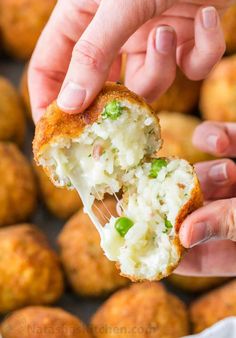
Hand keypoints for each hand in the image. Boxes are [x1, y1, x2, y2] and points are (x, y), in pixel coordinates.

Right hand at [28, 0, 234, 121]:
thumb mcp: (120, 1)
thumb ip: (94, 54)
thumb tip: (69, 104)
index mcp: (83, 17)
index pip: (51, 66)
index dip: (48, 101)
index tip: (55, 134)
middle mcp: (114, 34)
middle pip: (101, 86)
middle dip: (112, 104)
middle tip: (118, 118)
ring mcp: (150, 39)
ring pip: (148, 84)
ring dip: (162, 67)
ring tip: (169, 33)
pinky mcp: (185, 43)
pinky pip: (190, 67)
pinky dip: (202, 50)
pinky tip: (204, 18)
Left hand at [177, 121, 235, 275]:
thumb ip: (230, 224)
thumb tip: (183, 234)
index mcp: (235, 249)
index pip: (193, 256)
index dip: (165, 247)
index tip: (138, 233)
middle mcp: (233, 214)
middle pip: (192, 210)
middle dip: (176, 202)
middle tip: (163, 194)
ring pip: (203, 175)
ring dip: (202, 173)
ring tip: (225, 173)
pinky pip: (222, 141)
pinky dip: (213, 137)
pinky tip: (218, 141)